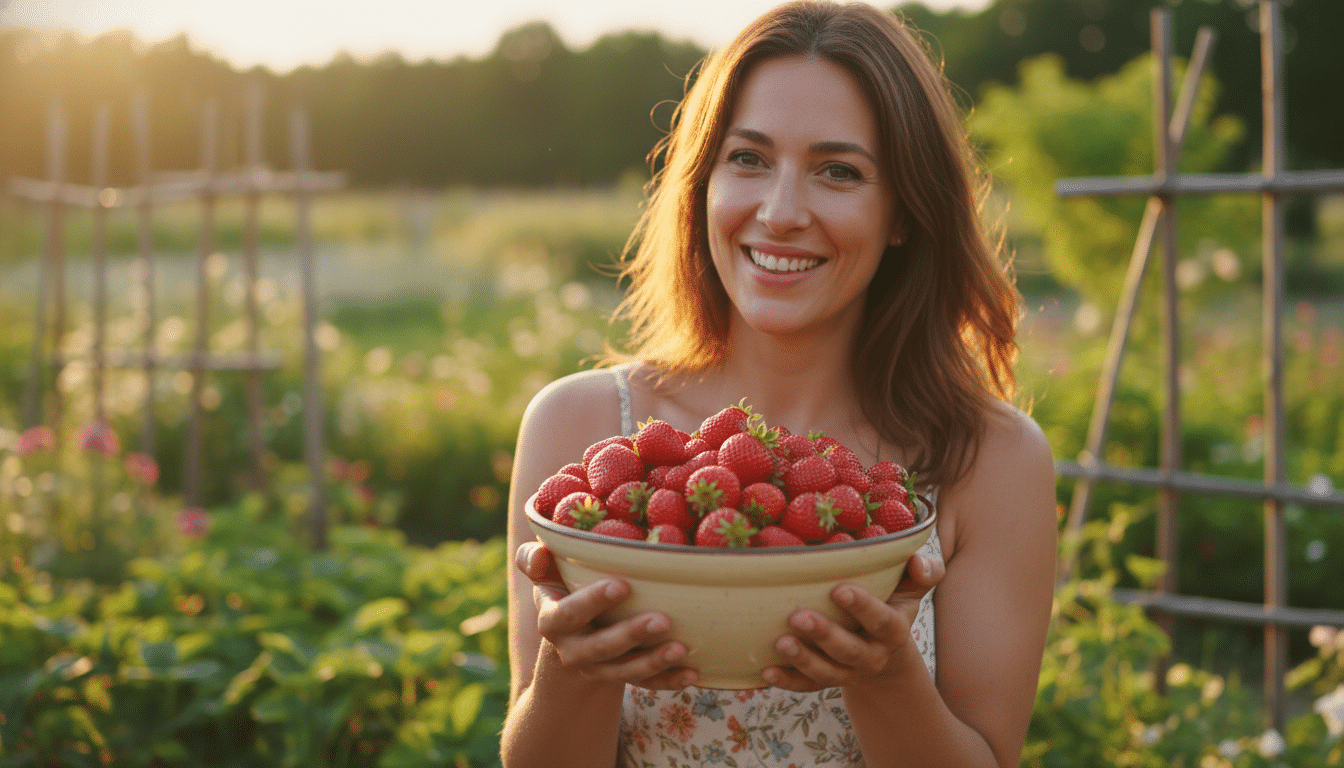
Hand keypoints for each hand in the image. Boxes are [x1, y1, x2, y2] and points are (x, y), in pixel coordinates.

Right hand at [516, 541, 698, 688]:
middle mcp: (574, 650)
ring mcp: (599, 668)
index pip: (570, 613)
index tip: (622, 584)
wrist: (568, 640)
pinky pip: (646, 684)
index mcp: (553, 621)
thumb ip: (533, 559)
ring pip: (626, 670)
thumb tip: (540, 553)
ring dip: (654, 662)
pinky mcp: (622, 678)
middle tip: (662, 620)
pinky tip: (692, 673)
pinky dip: (669, 680)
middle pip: (602, 647)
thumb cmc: (560, 591)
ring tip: (682, 648)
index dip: (593, 601)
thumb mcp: (543, 575)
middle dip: (631, 635)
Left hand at [761, 552, 944, 690]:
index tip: (840, 589)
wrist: (886, 655)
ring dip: (802, 659)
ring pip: (826, 672)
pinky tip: (765, 670)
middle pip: (850, 650)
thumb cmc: (894, 605)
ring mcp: (848, 672)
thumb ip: (924, 572)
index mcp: (894, 630)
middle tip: (798, 616)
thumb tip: (915, 561)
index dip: (863, 608)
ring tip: (779, 641)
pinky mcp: (825, 680)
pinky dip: (786, 680)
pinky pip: (806, 686)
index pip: (882, 622)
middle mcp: (872, 655)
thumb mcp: (913, 589)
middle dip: (825, 635)